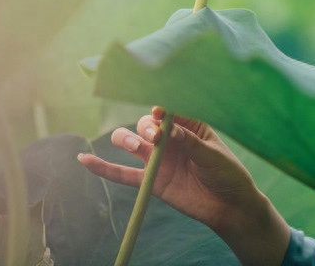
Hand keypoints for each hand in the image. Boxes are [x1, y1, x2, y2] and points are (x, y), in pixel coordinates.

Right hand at [77, 107, 291, 265]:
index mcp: (188, 124)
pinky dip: (103, 168)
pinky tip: (84, 160)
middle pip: (145, 124)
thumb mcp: (212, 155)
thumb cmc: (227, 173)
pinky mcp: (151, 181)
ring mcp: (158, 159)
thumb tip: (169, 130)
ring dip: (127, 139)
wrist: (229, 207)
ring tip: (135, 145)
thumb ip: (190, 142)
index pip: (167, 109)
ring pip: (131, 143)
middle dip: (146, 127)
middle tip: (155, 136)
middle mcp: (170, 139)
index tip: (159, 111)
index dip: (160, 108)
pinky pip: (123, 174)